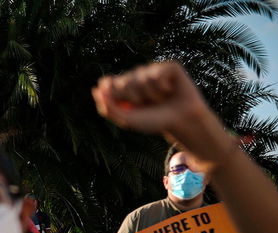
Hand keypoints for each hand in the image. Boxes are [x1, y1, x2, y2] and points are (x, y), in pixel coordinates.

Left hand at [92, 62, 224, 157]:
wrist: (181, 121)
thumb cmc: (154, 121)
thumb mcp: (127, 119)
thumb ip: (108, 107)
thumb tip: (96, 89)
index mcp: (124, 88)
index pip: (107, 83)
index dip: (113, 94)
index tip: (125, 105)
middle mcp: (136, 76)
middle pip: (122, 81)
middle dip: (133, 98)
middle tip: (146, 105)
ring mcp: (152, 70)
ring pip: (140, 77)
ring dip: (149, 94)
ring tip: (159, 99)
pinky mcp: (169, 67)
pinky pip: (156, 74)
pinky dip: (161, 87)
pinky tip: (169, 90)